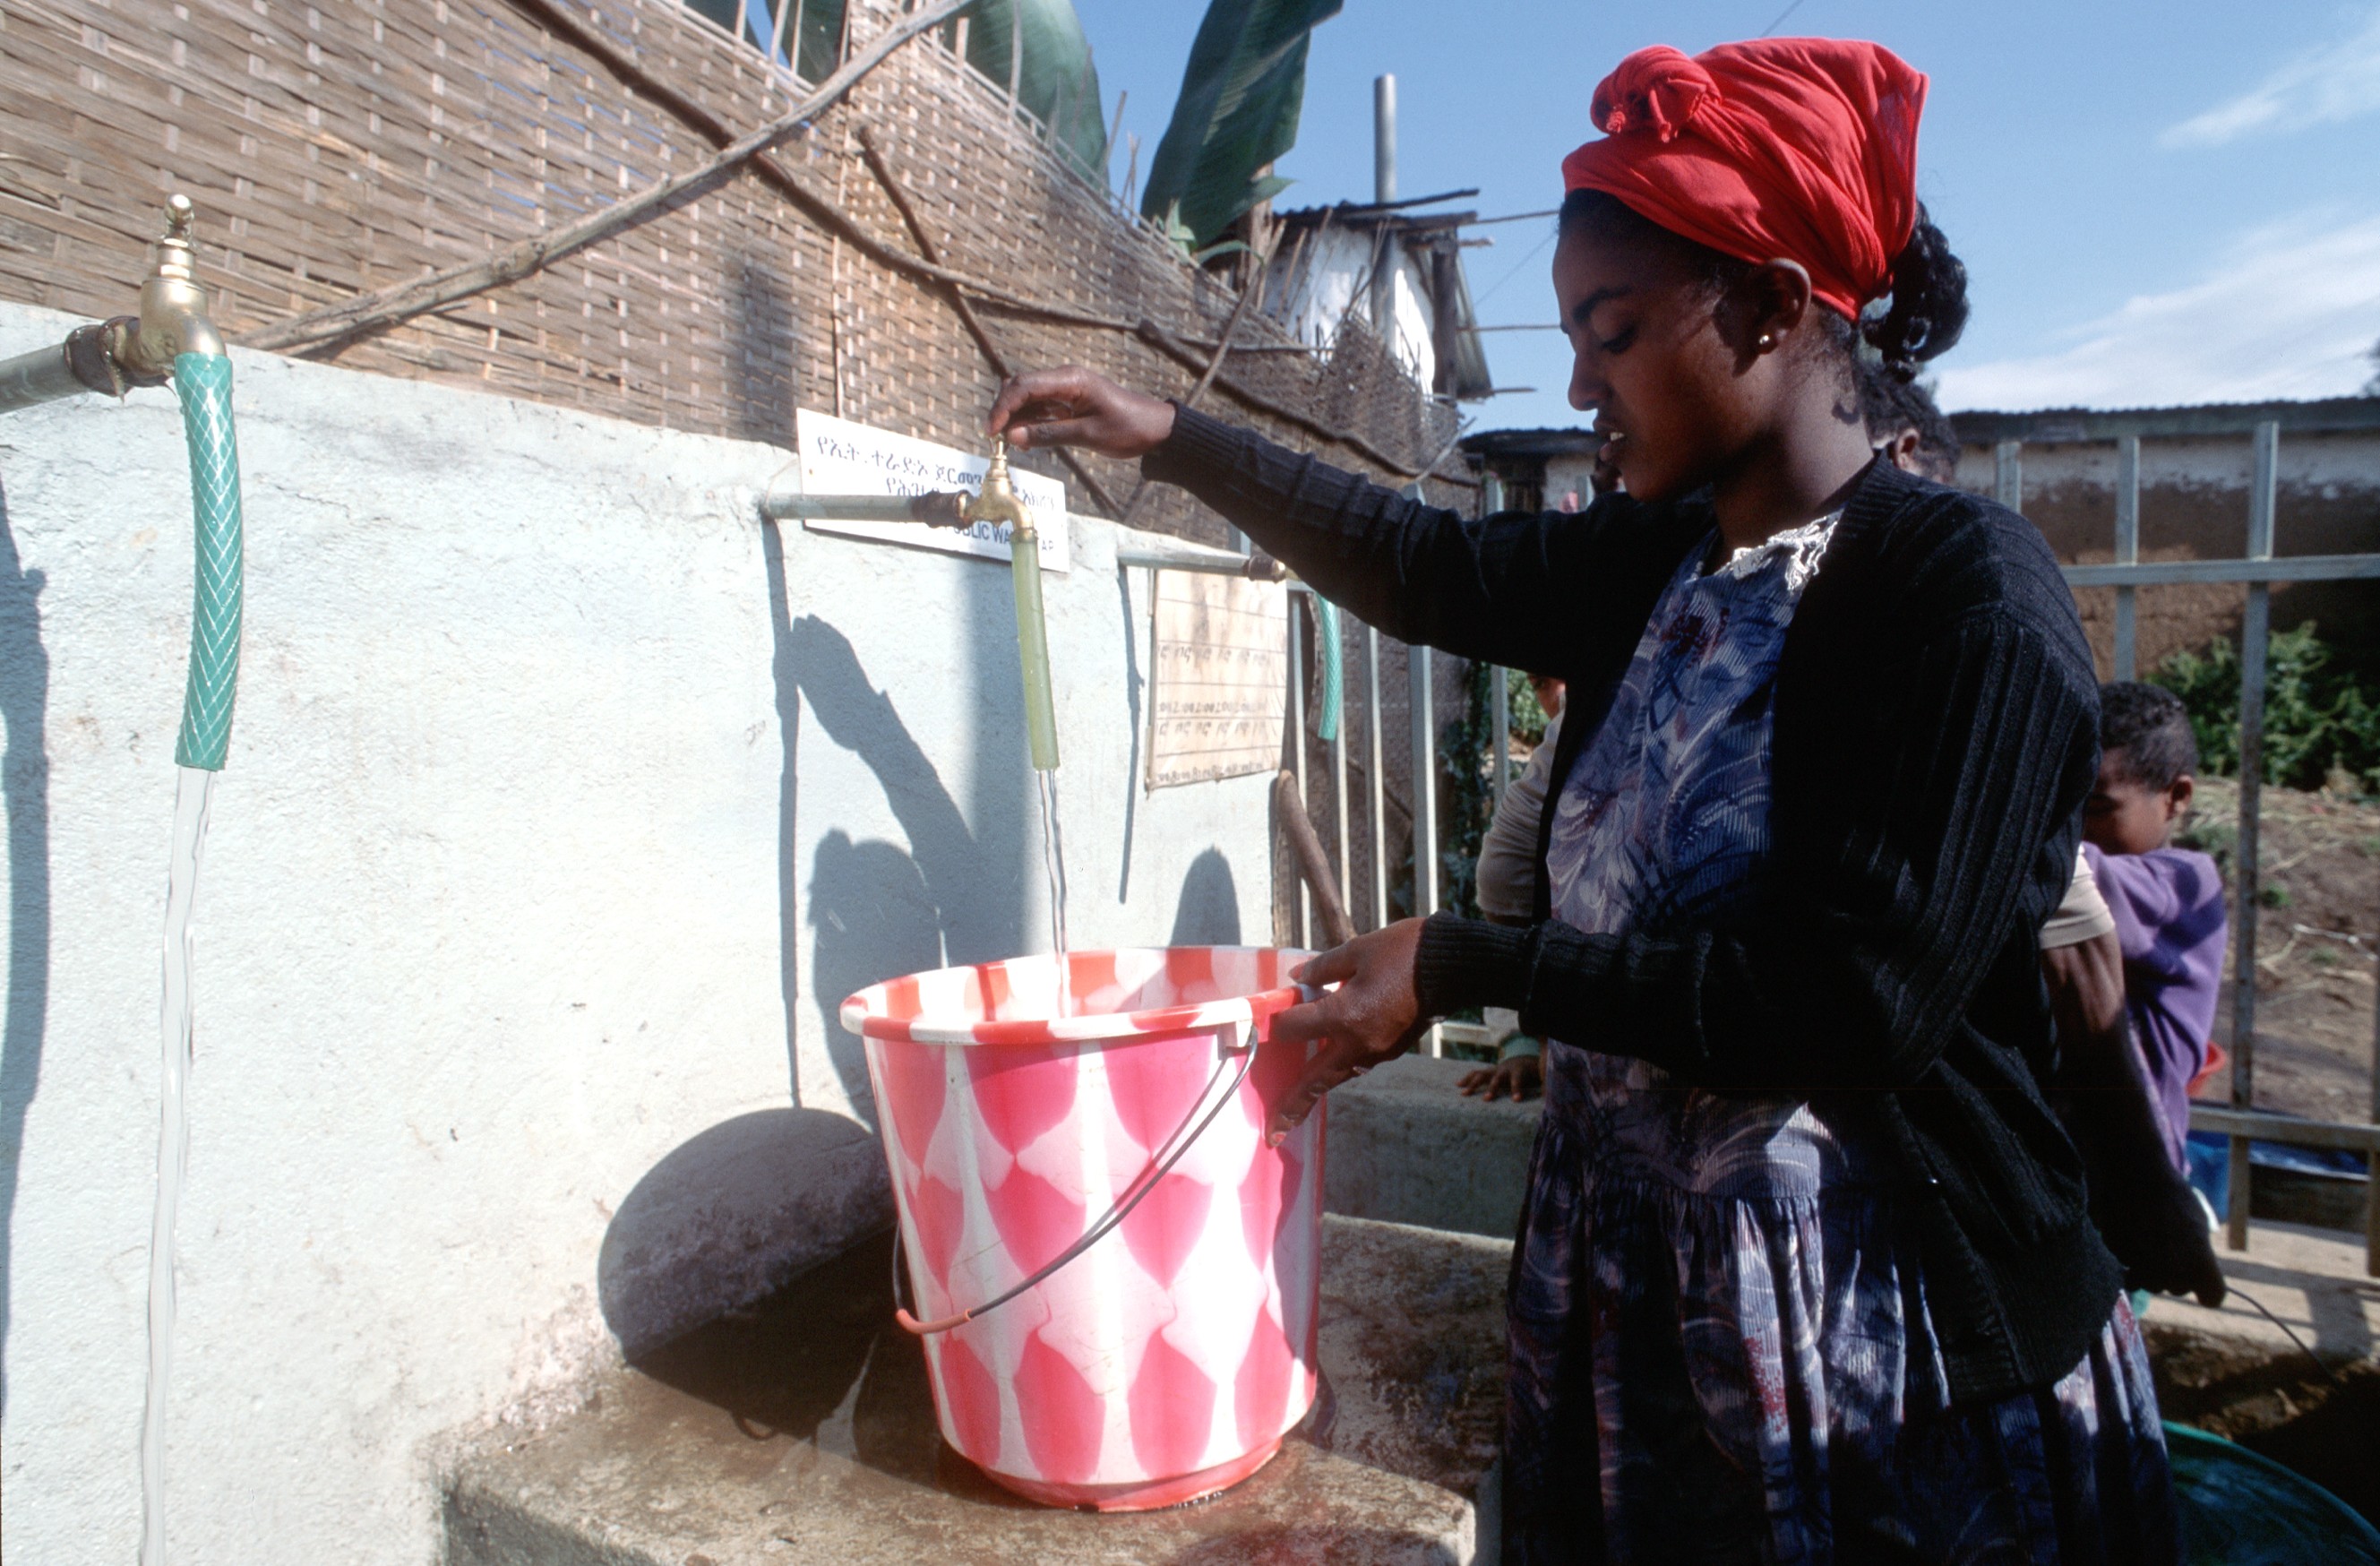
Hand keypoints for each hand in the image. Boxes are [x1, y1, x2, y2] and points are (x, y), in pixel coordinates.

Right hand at [986, 367, 1175, 458]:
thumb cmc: (1128, 428)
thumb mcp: (1087, 435)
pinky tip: (1027, 441)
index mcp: (1070, 380)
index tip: (991, 431)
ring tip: (1013, 444)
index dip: (1003, 408)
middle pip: (1021, 388)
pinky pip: (1041, 408)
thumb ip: (1049, 435)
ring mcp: (1066, 390)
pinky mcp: (1070, 402)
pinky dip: (1030, 423)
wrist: (1156, 429)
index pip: (1023, 387)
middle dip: (1005, 412)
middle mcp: (1065, 379)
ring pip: (1028, 399)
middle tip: (997, 439)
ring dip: (1016, 419)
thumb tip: (1012, 437)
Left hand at [1264, 920, 1429, 1144]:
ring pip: (1337, 1076)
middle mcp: (1358, 1043)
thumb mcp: (1357, 951)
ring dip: (1314, 1091)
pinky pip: (1356, 1063)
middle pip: (1315, 1081)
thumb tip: (1298, 979)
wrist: (1455, 967)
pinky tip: (1327, 1063)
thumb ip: (1322, 968)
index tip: (1261, 1022)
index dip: (1275, 1023)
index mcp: (1344, 1016)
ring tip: (1292, 1110)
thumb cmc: (1405, 952)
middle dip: (1291, 1108)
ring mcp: (1378, 1051)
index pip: (1295, 1027)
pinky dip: (1337, 1067)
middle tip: (1272, 1133)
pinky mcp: (1392, 1049)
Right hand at [1460, 1053, 1542, 1102]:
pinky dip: (1467, 1080)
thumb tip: (1550, 1099)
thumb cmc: (1530, 1073)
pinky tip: (1458, 1086)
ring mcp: (1495, 1069)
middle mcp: (1504, 1069)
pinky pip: (1476, 1074)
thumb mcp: (1538, 1078)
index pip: (1518, 1080)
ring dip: (1473, 1084)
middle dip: (1491, 1088)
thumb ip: (1543, 1087)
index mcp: (1518, 1071)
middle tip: (1486, 1100)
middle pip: (1497, 1078)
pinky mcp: (1488, 1072)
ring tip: (1464, 1093)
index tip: (1517, 1100)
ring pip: (1483, 1075)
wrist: (1521, 1061)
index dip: (1517, 1089)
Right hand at [2107, 1160, 2226, 1308]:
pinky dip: (2130, 1256)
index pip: (2213, 1298)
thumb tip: (2190, 1263)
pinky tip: (2131, 1233)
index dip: (2207, 1290)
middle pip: (2178, 1288)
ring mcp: (2144, 1270)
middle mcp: (2174, 1276)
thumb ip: (2197, 1252)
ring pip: (2150, 1283)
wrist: (2135, 1176)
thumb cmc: (2175, 1195)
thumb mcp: (2198, 1224)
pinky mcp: (2120, 1259)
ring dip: (2151, 1269)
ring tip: (2148, 1241)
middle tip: (2170, 1246)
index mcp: (2200, 1267)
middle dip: (2176, 1274)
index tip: (2202, 1281)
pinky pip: (2128, 1266)